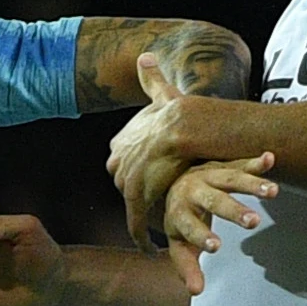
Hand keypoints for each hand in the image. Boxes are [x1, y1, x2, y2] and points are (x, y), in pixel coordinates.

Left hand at [104, 50, 200, 250]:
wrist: (188, 126)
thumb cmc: (183, 112)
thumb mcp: (163, 94)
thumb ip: (152, 79)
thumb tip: (144, 56)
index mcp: (124, 140)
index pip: (119, 159)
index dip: (132, 169)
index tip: (143, 179)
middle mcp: (120, 159)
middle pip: (123, 184)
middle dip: (134, 196)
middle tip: (149, 210)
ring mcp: (127, 178)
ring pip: (131, 204)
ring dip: (140, 219)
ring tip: (151, 232)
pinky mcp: (139, 196)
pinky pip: (137, 221)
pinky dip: (142, 237)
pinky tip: (148, 249)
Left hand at [156, 155, 278, 295]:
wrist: (173, 180)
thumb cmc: (181, 218)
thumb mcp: (179, 243)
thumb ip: (187, 267)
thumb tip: (197, 291)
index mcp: (179, 213)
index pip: (189, 226)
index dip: (201, 236)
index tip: (216, 246)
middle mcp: (193, 191)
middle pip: (213, 200)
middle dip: (233, 210)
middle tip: (253, 222)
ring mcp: (209, 175)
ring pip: (230, 178)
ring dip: (251, 184)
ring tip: (273, 191)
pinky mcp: (224, 166)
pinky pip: (241, 163)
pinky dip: (256, 162)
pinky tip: (269, 159)